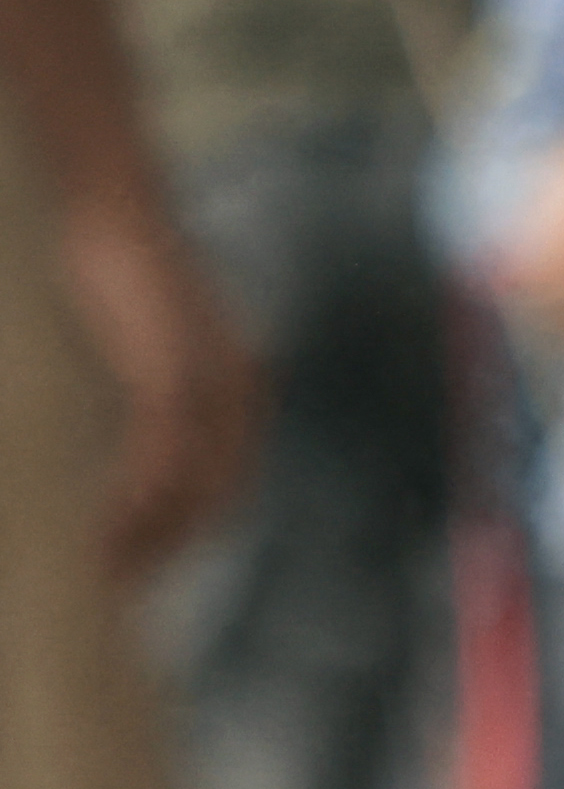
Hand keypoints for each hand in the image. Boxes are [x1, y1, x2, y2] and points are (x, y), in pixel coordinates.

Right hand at [53, 175, 251, 581]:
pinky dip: (136, 505)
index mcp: (236, 387)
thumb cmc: (105, 259)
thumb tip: (114, 442)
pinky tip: (100, 535)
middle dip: (165, 549)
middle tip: (115, 592)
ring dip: (146, 540)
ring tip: (101, 579)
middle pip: (210, 498)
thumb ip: (140, 390)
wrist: (105, 196)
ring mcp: (211, 385)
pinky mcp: (174, 375)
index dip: (182, 532)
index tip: (140, 572)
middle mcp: (237, 392)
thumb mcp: (134, 336)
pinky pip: (161, 461)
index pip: (219, 484)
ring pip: (186, 490)